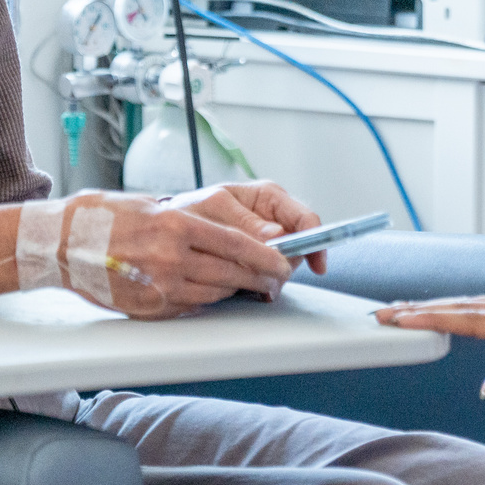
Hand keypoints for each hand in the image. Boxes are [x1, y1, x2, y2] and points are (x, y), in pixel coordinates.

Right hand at [65, 190, 294, 318]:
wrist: (60, 244)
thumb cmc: (103, 217)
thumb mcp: (150, 205)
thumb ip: (190, 221)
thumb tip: (233, 234)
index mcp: (174, 227)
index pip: (236, 245)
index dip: (266, 256)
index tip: (283, 262)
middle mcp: (170, 259)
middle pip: (231, 273)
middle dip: (259, 277)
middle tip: (275, 277)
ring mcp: (160, 287)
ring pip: (215, 292)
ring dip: (234, 288)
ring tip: (245, 282)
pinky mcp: (149, 308)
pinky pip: (191, 305)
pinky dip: (205, 298)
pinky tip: (208, 288)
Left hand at [161, 180, 329, 274]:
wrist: (168, 230)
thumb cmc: (190, 211)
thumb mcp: (214, 209)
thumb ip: (245, 223)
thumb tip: (278, 236)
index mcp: (269, 197)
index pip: (306, 219)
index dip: (315, 242)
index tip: (317, 264)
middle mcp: (273, 217)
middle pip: (300, 247)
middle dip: (286, 265)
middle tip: (266, 279)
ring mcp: (268, 241)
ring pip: (286, 265)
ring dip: (272, 278)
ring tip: (248, 282)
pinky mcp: (258, 261)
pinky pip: (270, 276)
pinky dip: (262, 285)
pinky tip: (247, 288)